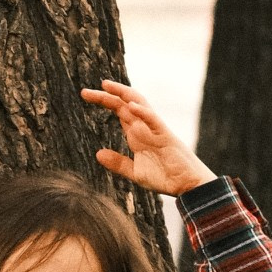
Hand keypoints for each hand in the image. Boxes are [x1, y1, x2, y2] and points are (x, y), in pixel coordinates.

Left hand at [82, 80, 214, 197]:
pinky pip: (153, 119)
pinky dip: (143, 112)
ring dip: (123, 94)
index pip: (118, 110)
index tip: (85, 94)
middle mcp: (144, 127)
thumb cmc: (164, 177)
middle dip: (105, 95)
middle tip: (84, 92)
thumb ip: (118, 163)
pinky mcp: (165, 135)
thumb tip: (98, 154)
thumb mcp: (135, 171)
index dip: (104, 100)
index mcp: (136, 133)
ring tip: (106, 85)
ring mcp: (154, 129)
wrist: (186, 186)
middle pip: (124, 104)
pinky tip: (130, 106)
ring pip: (139, 104)